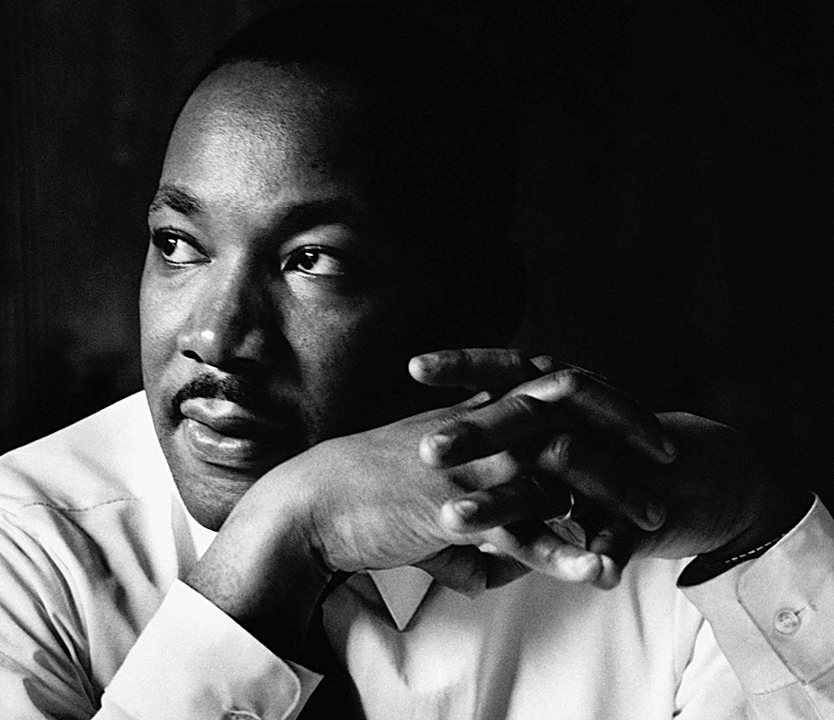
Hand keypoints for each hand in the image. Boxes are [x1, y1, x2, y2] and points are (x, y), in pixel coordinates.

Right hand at [184, 388, 609, 660]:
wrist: (310, 502)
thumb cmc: (359, 493)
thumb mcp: (421, 490)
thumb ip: (470, 519)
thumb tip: (501, 568)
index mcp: (470, 412)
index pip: (549, 387)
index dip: (599, 399)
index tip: (635, 419)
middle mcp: (473, 430)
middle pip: (568, 415)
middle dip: (624, 434)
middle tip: (667, 458)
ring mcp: (465, 467)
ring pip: (555, 476)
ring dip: (607, 499)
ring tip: (648, 525)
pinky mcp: (450, 510)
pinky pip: (521, 533)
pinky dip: (563, 554)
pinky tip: (596, 571)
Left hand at [414, 349, 810, 584]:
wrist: (697, 479)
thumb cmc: (598, 456)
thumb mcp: (544, 442)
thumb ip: (492, 443)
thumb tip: (424, 442)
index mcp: (551, 398)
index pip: (503, 371)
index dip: (464, 364)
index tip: (413, 367)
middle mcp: (580, 422)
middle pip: (522, 417)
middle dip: (474, 433)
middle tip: (426, 450)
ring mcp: (611, 465)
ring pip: (561, 473)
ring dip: (504, 502)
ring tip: (453, 521)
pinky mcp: (638, 515)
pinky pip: (615, 535)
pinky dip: (599, 554)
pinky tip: (582, 573)